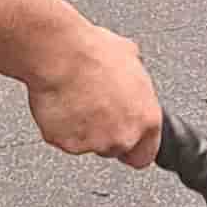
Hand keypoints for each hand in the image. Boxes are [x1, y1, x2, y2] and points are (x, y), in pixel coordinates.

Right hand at [26, 17, 163, 167]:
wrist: (61, 56)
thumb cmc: (93, 53)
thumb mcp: (129, 57)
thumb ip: (135, 80)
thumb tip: (129, 73)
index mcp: (146, 118)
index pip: (146, 153)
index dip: (134, 145)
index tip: (125, 135)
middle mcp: (123, 136)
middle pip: (115, 148)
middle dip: (104, 133)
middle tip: (94, 108)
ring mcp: (94, 143)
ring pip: (88, 145)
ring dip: (82, 130)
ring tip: (75, 100)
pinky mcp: (67, 143)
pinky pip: (63, 140)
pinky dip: (60, 127)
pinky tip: (61, 104)